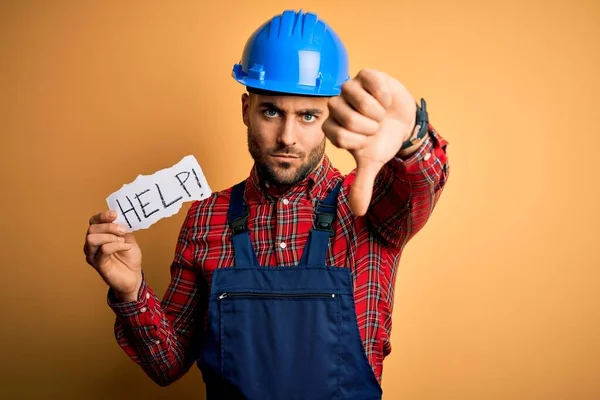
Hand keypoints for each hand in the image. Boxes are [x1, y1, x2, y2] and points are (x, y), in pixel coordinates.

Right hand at [84, 210, 142, 300]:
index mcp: (98, 236)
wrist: (134, 276)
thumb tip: (121, 217)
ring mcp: (93, 255)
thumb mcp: (128, 238)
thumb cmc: (129, 257)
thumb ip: (122, 228)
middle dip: (109, 227)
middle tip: (123, 231)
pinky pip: (103, 250)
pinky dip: (116, 245)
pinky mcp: (98, 264)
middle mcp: (91, 245)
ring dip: (110, 236)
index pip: (93, 221)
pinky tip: (126, 247)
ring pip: (92, 238)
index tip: (115, 215)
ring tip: (122, 241)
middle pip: (92, 229)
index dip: (102, 216)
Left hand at [322, 69, 416, 215]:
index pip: (337, 135)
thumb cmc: (382, 141)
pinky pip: (370, 80)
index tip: (368, 141)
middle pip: (344, 116)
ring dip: (374, 110)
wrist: (402, 124)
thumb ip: (362, 184)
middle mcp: (337, 106)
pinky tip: (386, 100)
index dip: (358, 141)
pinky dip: (382, 93)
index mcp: (333, 127)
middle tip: (375, 127)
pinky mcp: (366, 75)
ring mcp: (351, 89)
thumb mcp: (372, 163)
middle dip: (366, 126)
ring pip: (354, 96)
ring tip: (381, 114)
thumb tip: (358, 211)